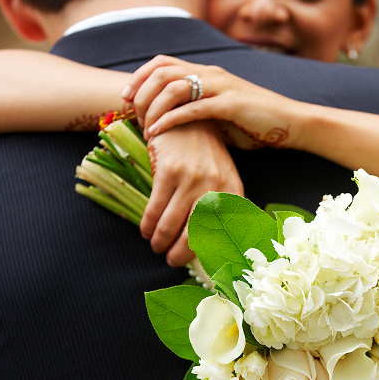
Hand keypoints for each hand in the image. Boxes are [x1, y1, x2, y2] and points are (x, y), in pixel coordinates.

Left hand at [122, 55, 299, 150]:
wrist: (289, 124)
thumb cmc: (253, 123)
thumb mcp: (218, 113)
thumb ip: (196, 111)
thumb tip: (168, 124)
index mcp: (206, 72)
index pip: (162, 62)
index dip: (139, 76)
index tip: (125, 97)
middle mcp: (211, 74)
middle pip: (162, 72)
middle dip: (140, 93)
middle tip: (131, 115)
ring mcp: (221, 87)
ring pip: (174, 88)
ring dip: (152, 108)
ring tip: (144, 127)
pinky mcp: (230, 105)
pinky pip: (192, 109)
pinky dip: (170, 120)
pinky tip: (157, 133)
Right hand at [141, 120, 243, 266]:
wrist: (187, 115)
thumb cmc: (203, 153)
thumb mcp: (220, 176)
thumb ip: (219, 205)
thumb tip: (208, 243)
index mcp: (232, 192)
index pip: (221, 233)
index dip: (206, 253)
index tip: (195, 263)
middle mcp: (215, 187)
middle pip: (195, 235)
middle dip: (179, 254)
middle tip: (170, 261)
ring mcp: (192, 179)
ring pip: (171, 225)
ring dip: (160, 242)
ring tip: (156, 246)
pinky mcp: (170, 171)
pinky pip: (155, 209)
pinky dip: (148, 225)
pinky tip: (146, 230)